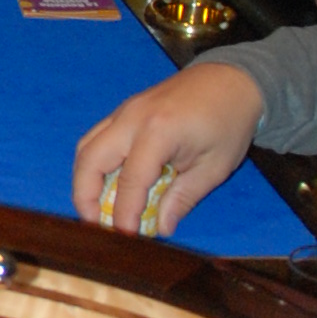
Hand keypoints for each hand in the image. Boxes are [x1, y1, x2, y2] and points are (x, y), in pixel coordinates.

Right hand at [72, 62, 261, 235]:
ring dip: (83, 179)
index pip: (130, 180)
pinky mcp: (124, 109)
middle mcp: (133, 118)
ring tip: (96, 208)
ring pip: (86, 147)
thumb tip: (160, 227)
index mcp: (160, 131)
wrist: (232, 79)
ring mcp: (125, 110)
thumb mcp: (215, 167)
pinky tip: (106, 184)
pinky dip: (93, 163)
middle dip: (85, 196)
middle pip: (90, 159)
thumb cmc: (229, 122)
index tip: (125, 237)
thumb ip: (184, 197)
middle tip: (97, 224)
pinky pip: (96, 137)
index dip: (124, 213)